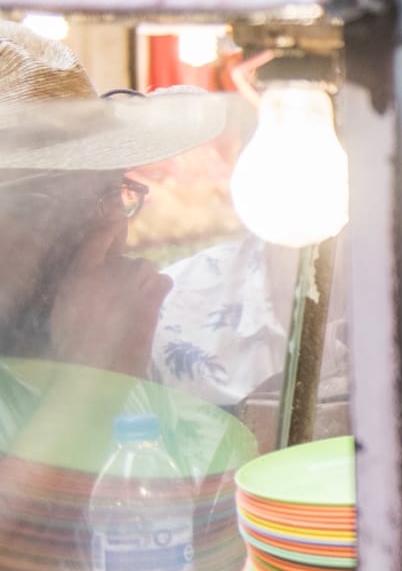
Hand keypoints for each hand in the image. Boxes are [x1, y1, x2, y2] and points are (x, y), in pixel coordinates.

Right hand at [47, 226, 169, 376]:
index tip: (115, 204)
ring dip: (142, 286)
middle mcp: (104, 271)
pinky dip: (158, 292)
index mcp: (78, 272)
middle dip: (127, 277)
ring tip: (129, 311)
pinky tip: (147, 308)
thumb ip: (84, 277)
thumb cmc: (78, 340)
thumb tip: (104, 265)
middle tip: (118, 303)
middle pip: (128, 260)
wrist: (98, 366)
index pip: (97, 237)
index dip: (109, 220)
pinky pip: (162, 282)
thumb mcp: (70, 304)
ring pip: (145, 271)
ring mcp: (129, 282)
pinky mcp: (150, 295)